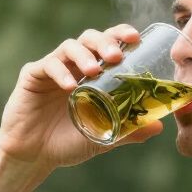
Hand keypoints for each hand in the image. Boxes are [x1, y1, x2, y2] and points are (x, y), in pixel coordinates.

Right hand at [0, 23, 163, 177]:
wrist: (35, 156)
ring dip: (84, 55)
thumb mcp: (103, 137)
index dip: (121, 35)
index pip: (108, 45)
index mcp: (92, 74)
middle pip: (90, 39)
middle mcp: (73, 66)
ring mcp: (53, 68)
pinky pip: (48, 65)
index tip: (135, 37)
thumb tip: (159, 126)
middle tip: (116, 56)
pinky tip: (70, 86)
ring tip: (93, 71)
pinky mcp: (32, 75)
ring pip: (69, 47)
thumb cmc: (68, 143)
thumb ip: (128, 131)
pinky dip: (60, 72)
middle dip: (105, 42)